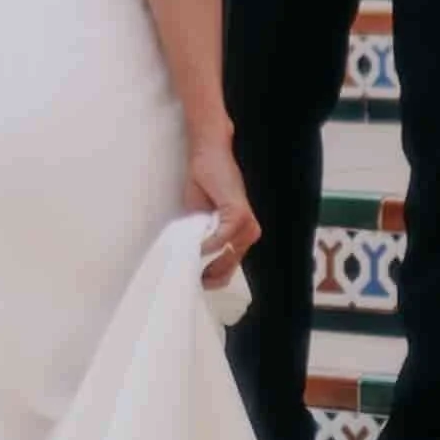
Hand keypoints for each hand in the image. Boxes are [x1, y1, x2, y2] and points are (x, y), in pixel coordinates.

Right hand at [184, 128, 258, 287]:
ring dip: (208, 263)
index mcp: (242, 234)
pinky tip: (196, 246)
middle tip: (192, 282)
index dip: (214, 277)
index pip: (231, 265)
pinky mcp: (239, 215)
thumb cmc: (204, 182)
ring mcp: (247, 224)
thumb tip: (192, 259)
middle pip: (230, 265)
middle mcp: (249, 232)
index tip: (197, 284)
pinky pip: (222, 240)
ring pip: (228, 256)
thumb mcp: (200, 218)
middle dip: (211, 276)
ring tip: (190, 268)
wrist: (208, 155)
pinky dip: (208, 244)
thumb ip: (202, 237)